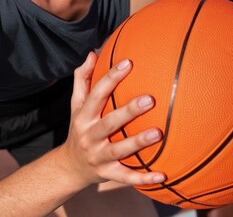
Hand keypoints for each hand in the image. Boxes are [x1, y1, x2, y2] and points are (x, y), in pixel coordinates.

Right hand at [60, 52, 166, 186]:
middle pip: (109, 122)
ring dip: (138, 142)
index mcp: (83, 116)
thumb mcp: (77, 105)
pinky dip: (144, 178)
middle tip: (151, 99)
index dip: (111, 78)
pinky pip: (126, 177)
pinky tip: (163, 175)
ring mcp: (98, 156)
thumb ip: (83, 79)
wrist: (69, 167)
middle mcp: (89, 136)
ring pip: (119, 150)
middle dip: (129, 111)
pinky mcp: (107, 174)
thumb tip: (93, 53)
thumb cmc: (80, 128)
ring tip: (158, 133)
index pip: (97, 94)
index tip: (128, 62)